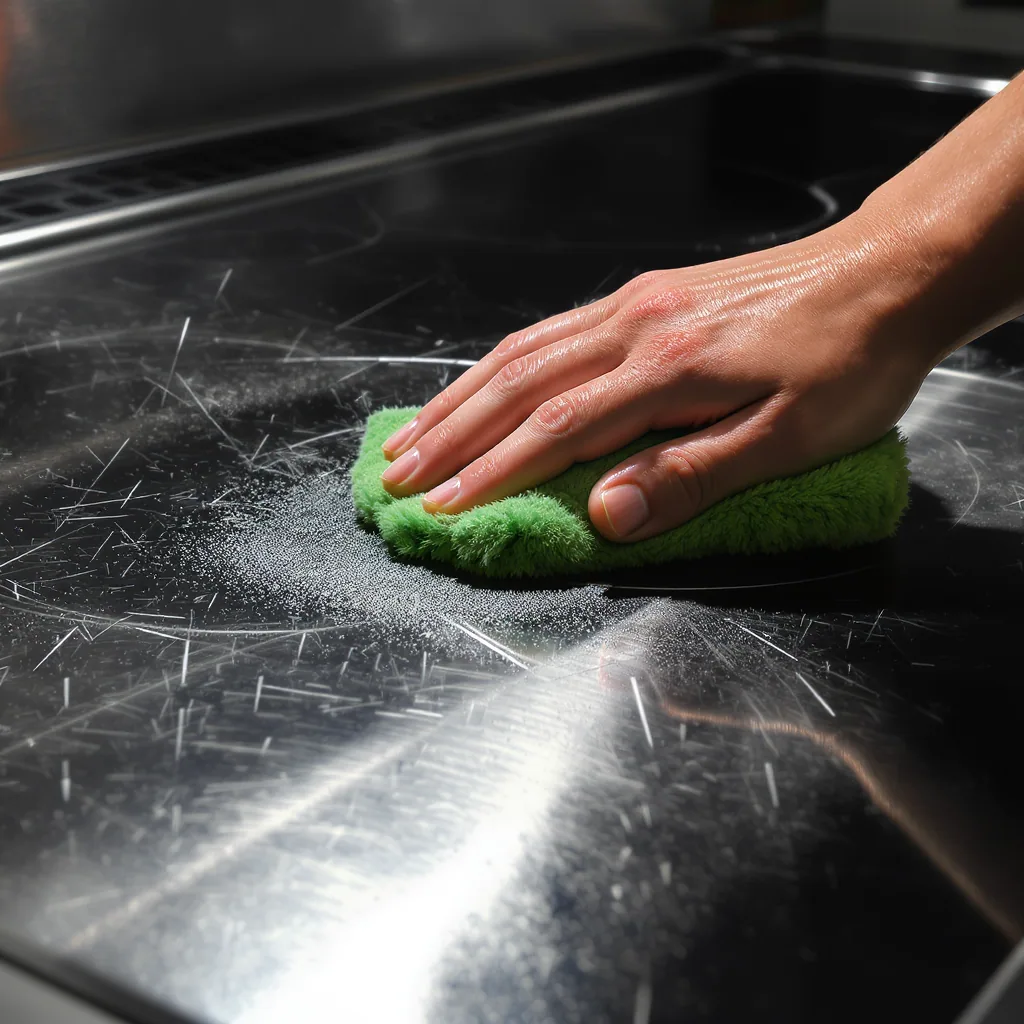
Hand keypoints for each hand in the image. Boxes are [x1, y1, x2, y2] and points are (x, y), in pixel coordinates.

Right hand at [380, 215, 945, 541]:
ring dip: (462, 397)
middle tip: (397, 476)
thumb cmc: (849, 364)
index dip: (492, 474)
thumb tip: (604, 516)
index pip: (555, 431)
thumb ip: (692, 479)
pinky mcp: (645, 296)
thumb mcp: (788, 439)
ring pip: (525, 352)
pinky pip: (552, 332)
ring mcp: (635, 304)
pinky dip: (501, 365)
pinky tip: (482, 386)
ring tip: (414, 434)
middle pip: (518, 386)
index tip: (442, 510)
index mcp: (666, 369)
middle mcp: (634, 327)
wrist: (889, 273)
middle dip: (451, 435)